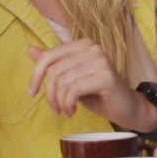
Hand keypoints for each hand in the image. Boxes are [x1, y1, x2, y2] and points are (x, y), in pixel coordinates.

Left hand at [26, 42, 156, 131]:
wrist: (127, 108)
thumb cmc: (98, 94)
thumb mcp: (71, 78)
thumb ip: (53, 64)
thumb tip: (29, 49)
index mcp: (83, 45)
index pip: (49, 56)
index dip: (35, 75)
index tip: (32, 93)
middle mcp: (92, 48)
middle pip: (54, 70)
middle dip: (50, 94)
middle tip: (55, 109)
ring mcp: (100, 60)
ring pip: (63, 81)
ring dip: (59, 102)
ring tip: (65, 111)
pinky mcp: (106, 76)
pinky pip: (74, 90)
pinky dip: (68, 104)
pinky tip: (72, 112)